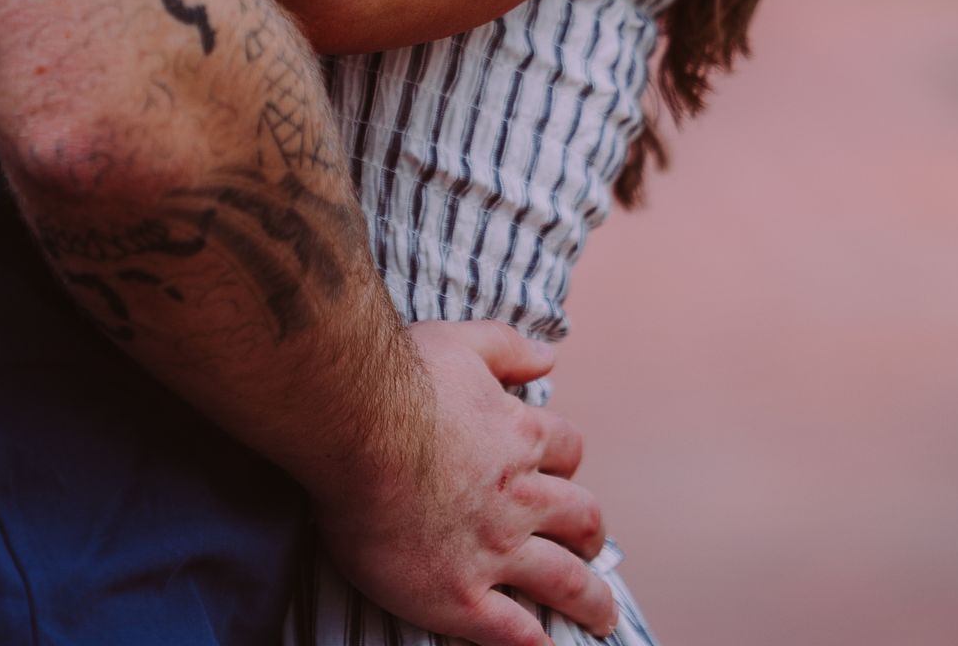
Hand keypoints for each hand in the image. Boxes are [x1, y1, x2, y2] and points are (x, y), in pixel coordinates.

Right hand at [321, 322, 615, 645]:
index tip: (562, 471)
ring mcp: (493, 550)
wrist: (355, 426)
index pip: (566, 449)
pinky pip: (514, 633)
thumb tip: (549, 355)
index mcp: (519, 436)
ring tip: (602, 615)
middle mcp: (519, 498)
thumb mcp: (461, 342)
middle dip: (591, 535)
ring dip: (591, 601)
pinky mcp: (459, 594)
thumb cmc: (399, 378)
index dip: (567, 460)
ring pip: (564, 581)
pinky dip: (537, 645)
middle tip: (593, 548)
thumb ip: (508, 347)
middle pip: (580, 519)